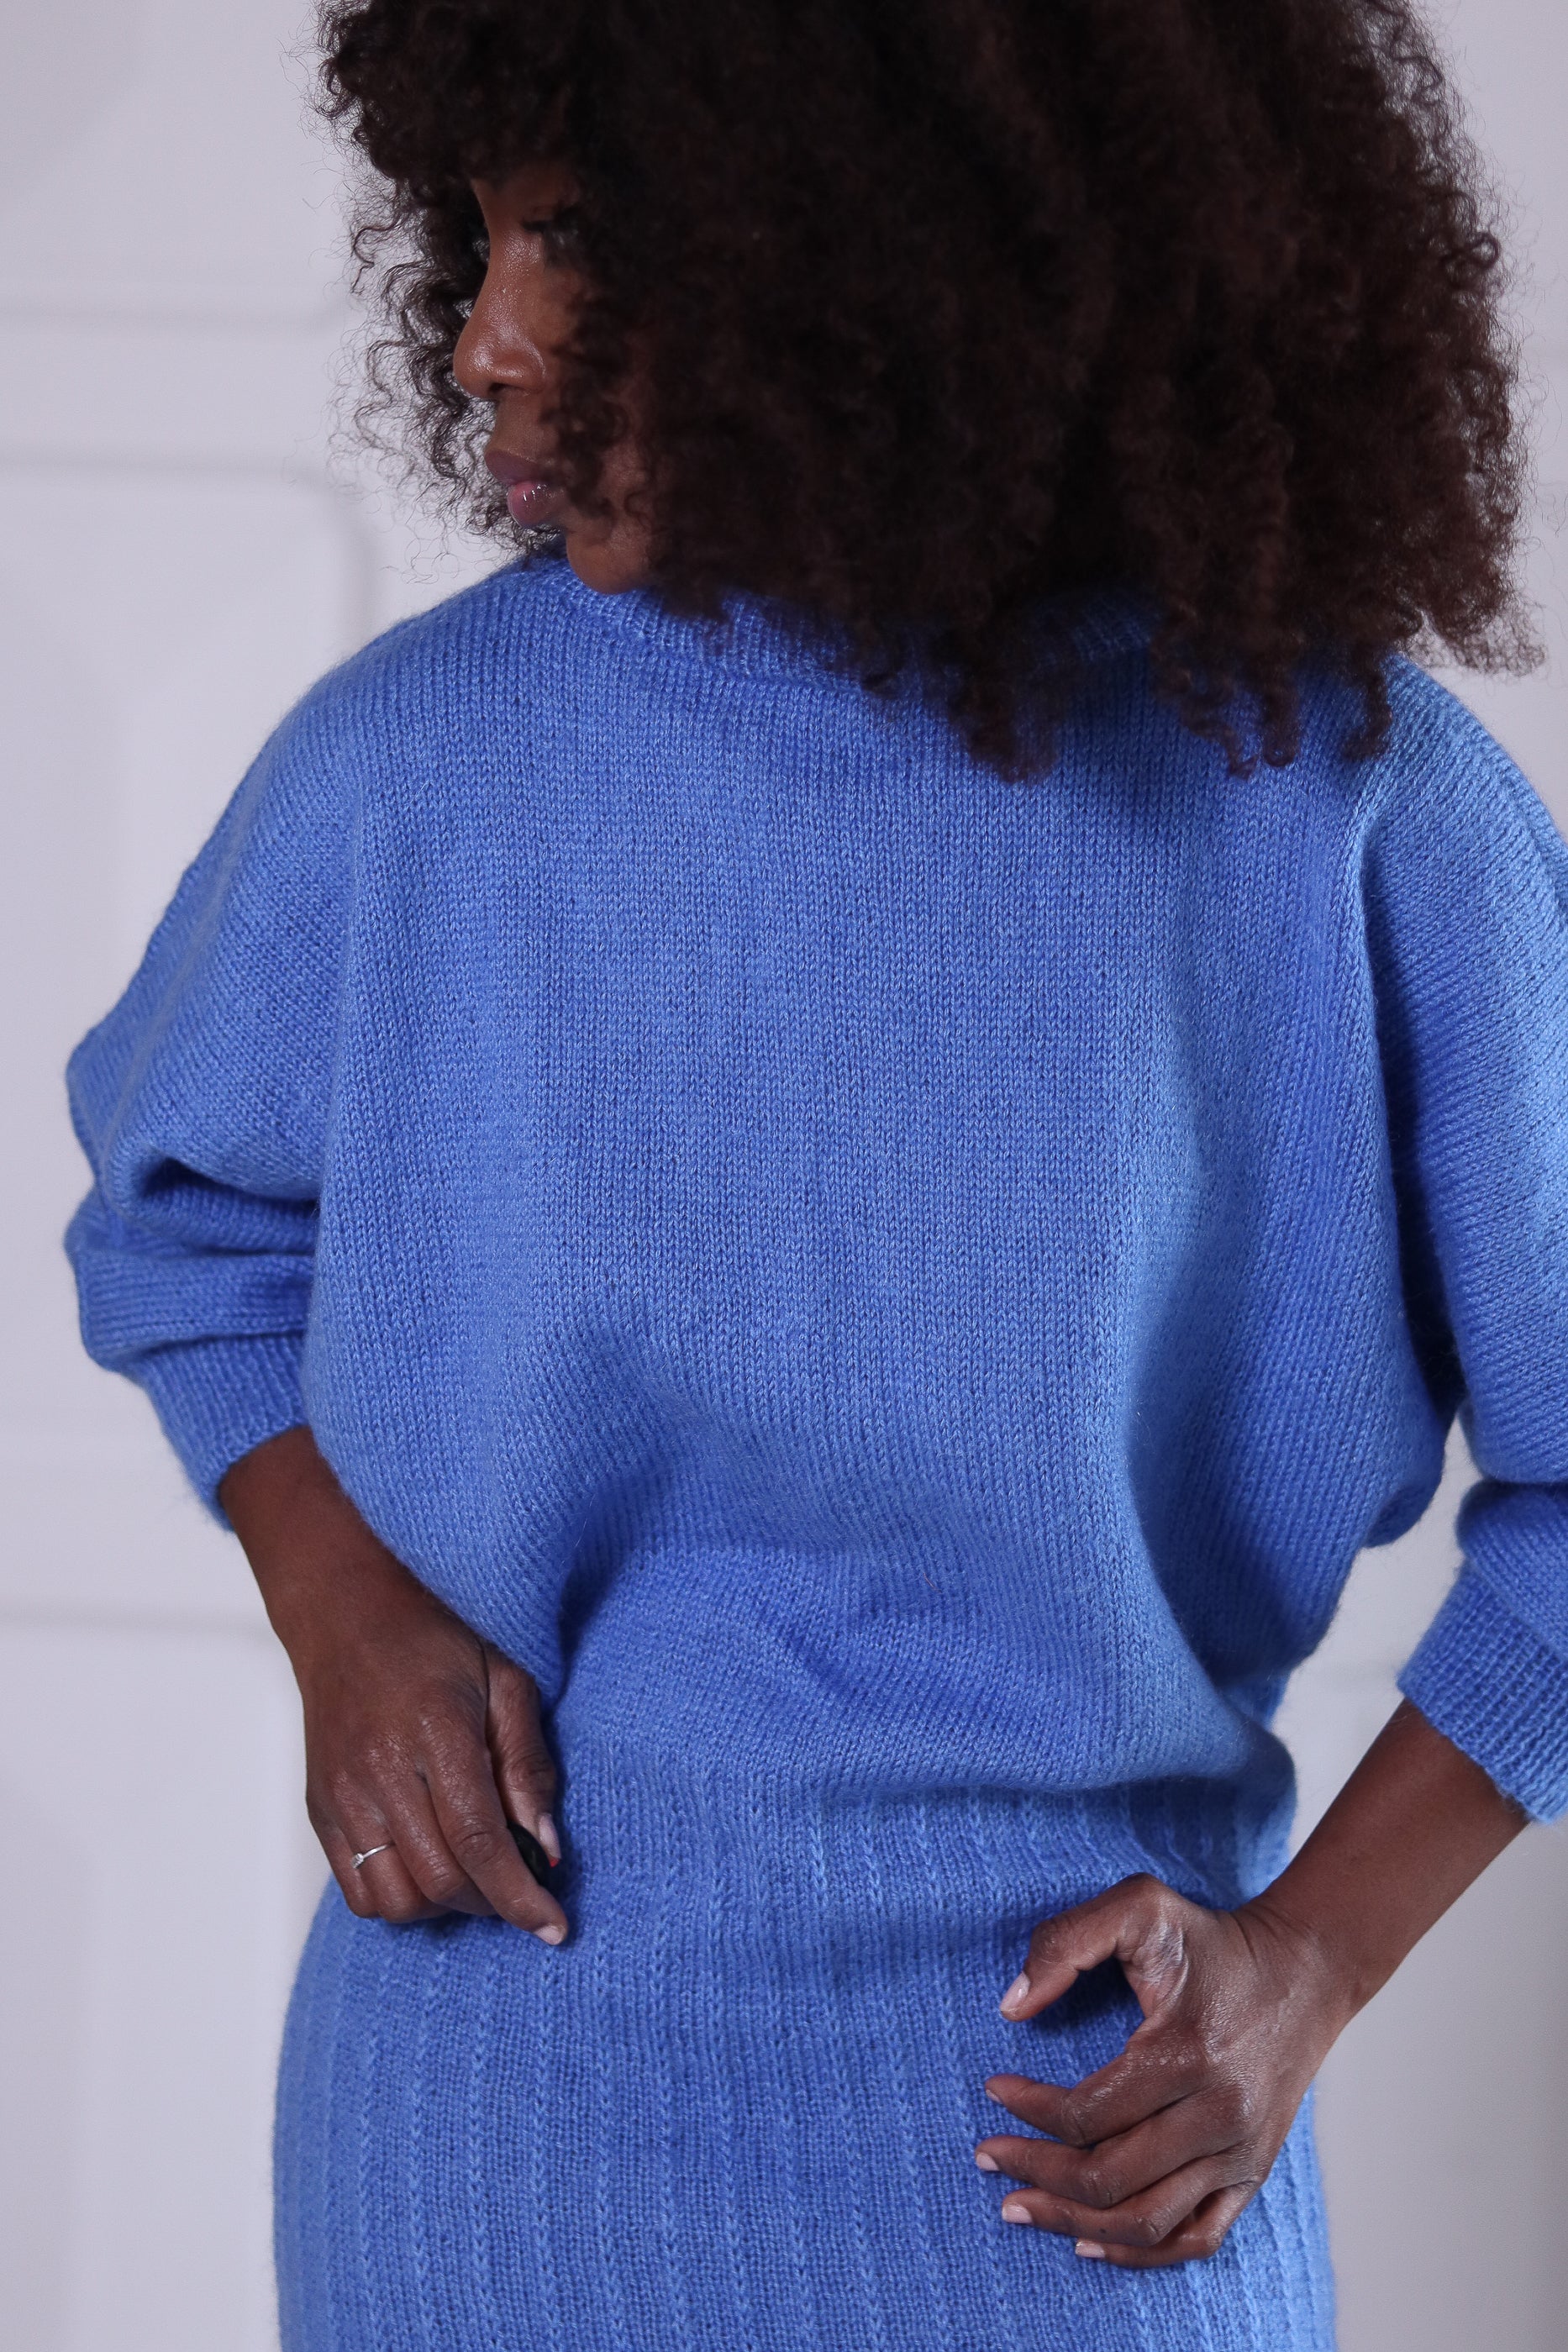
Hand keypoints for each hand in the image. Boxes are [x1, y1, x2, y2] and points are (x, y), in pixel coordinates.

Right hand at [220, 1426, 567, 1943]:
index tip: (554, 1928)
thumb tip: (549, 1848)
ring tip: (473, 1876)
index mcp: (436, 1732)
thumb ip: (529, 1765)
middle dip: (491, 1902)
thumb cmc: (437, 1638)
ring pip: (395, 1900)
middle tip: (520, 1887)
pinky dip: (399, 1900)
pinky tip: (429, 1868)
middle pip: (439, 1880)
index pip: (479, 1841)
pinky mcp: (320, 1809)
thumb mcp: (507, 1681)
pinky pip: (357, 1890)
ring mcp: (342, 1793)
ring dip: (444, 1907)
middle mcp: (381, 1769)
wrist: (349, 1612)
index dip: (520, 1897)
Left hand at [976, 1873, 1345, 2266]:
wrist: (1304, 1972)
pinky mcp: (1253, 2174)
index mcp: (1187, 2054)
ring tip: (1018, 2206)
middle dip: (1035, 2171)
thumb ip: (1066, 1941)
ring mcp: (1240, 2155)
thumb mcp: (1140, 1907)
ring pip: (1145, 2222)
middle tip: (987, 2155)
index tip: (993, 2089)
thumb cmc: (1212, 1941)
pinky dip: (1138, 2253)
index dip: (1028, 2109)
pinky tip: (1088, 2240)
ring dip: (1071, 2221)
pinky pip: (1194, 2240)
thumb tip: (1012, 2008)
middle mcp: (1218, 2115)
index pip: (1087, 2113)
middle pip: (1108, 2177)